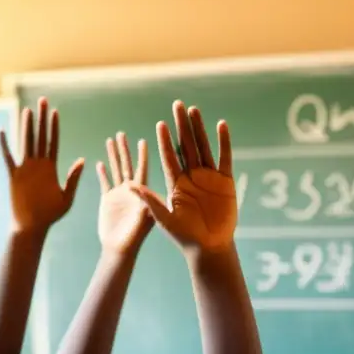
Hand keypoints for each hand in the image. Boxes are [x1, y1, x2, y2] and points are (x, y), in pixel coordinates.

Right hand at [0, 97, 84, 234]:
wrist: (34, 226)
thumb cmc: (51, 215)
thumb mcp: (67, 196)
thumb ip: (73, 178)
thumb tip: (82, 161)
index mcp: (51, 168)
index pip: (53, 142)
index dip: (54, 127)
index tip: (56, 112)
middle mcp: (38, 165)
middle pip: (40, 137)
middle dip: (42, 119)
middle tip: (43, 100)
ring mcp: (25, 169)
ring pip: (26, 142)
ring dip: (27, 126)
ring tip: (28, 110)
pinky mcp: (14, 176)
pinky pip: (8, 157)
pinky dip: (5, 144)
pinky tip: (2, 130)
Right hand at [96, 132, 153, 253]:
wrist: (119, 248)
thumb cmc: (135, 236)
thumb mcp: (144, 218)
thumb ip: (142, 201)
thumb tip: (136, 185)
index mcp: (142, 193)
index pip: (142, 169)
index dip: (142, 155)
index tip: (143, 140)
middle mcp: (132, 191)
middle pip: (128, 165)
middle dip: (125, 149)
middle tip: (122, 134)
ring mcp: (119, 194)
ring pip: (116, 170)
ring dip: (114, 155)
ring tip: (111, 140)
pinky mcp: (108, 200)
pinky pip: (105, 182)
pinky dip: (103, 173)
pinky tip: (100, 162)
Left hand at [129, 101, 235, 251]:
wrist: (209, 247)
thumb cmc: (185, 236)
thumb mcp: (164, 219)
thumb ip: (149, 201)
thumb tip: (129, 186)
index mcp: (175, 183)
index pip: (169, 157)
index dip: (165, 141)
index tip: (160, 125)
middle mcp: (191, 176)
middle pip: (185, 146)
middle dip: (181, 126)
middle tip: (176, 105)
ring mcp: (208, 177)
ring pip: (203, 147)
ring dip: (199, 129)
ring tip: (193, 110)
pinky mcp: (225, 181)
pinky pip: (224, 157)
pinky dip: (224, 142)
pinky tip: (221, 125)